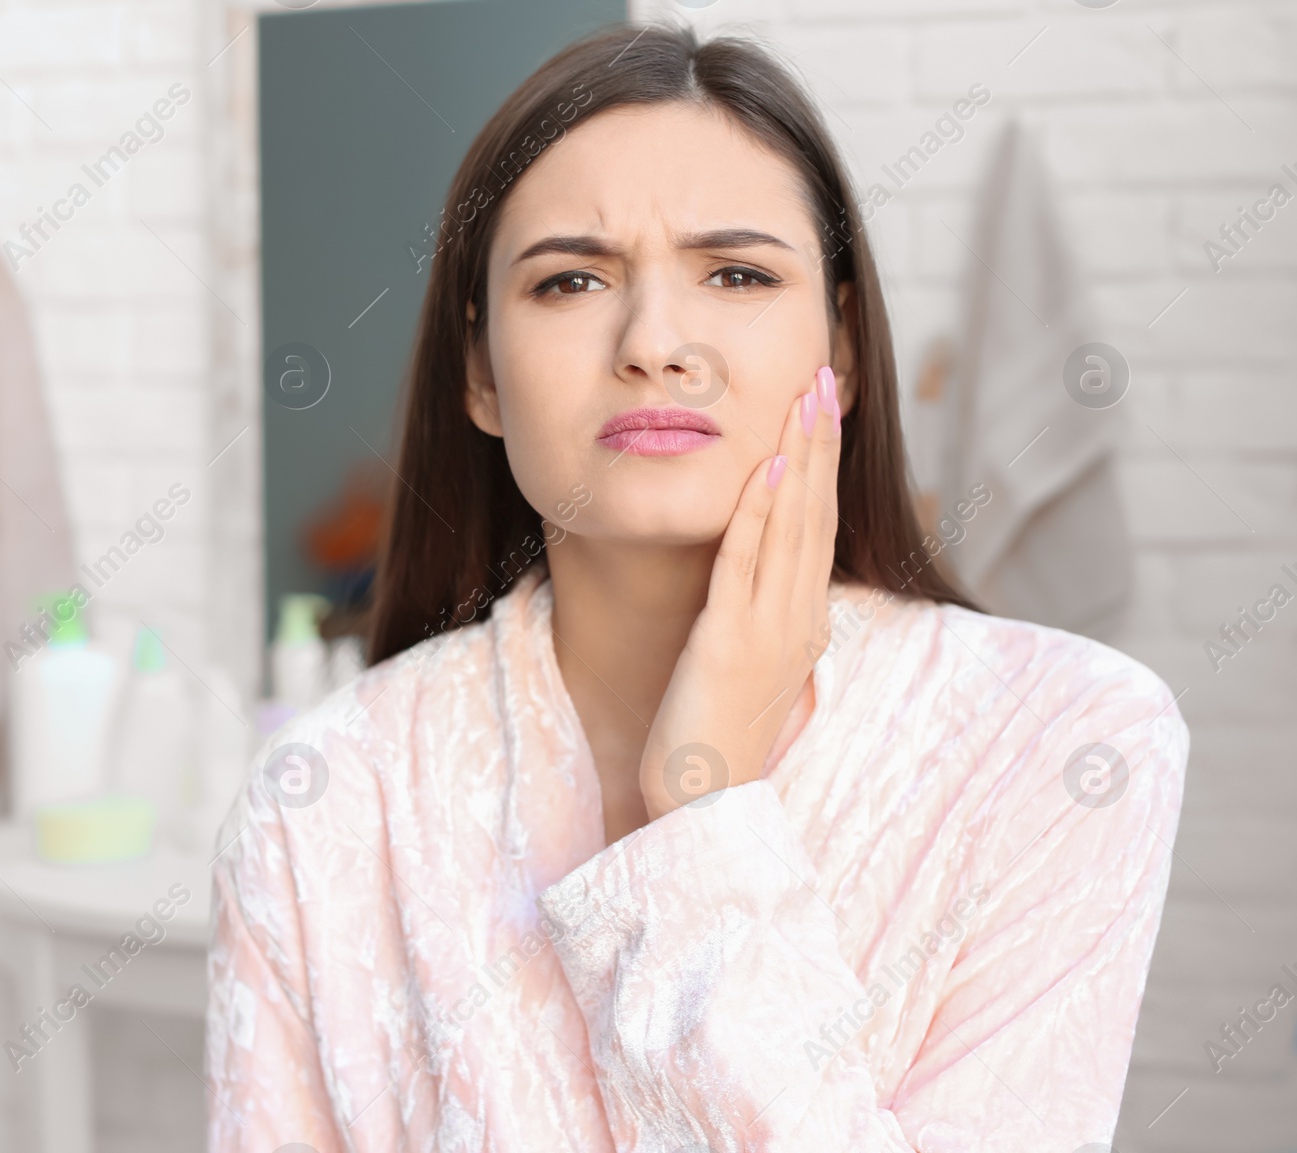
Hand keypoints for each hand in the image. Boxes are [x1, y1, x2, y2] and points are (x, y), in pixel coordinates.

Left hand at [638, 365, 842, 820]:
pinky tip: (767, 467)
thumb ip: (760, 621)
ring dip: (800, 457)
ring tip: (807, 397)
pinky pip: (747, 564)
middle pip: (816, 512)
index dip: (823, 463)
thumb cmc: (716, 740)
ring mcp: (772, 630)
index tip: (824, 406)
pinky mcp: (732, 642)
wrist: (706, 807)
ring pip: (791, 527)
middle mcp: (800, 619)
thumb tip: (765, 585)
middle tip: (826, 375)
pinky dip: (759, 512)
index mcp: (805, 622)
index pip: (818, 526)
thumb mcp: (747, 669)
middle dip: (821, 440)